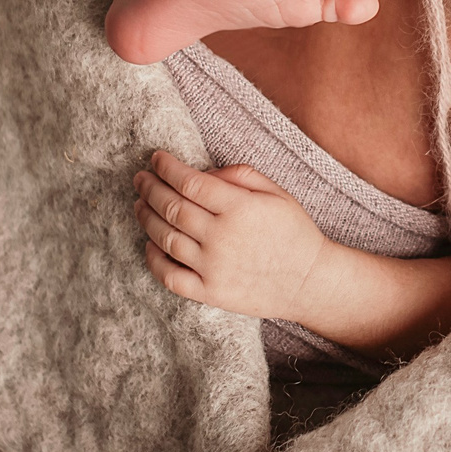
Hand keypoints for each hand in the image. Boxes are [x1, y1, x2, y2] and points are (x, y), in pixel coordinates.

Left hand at [133, 149, 345, 323]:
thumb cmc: (294, 232)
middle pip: (171, 208)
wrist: (310, 282)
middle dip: (150, 188)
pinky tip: (149, 244)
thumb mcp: (277, 193)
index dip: (167, 167)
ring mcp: (214, 268)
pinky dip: (153, 259)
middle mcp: (222, 237)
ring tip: (139, 204)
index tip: (156, 159)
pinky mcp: (210, 292)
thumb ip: (240, 175)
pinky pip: (170, 276)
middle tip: (140, 178)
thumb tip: (203, 171)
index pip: (189, 182)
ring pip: (165, 238)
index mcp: (240, 208)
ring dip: (146, 218)